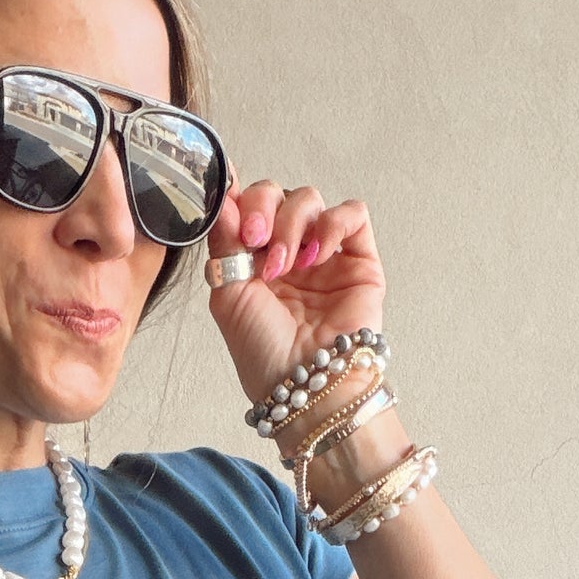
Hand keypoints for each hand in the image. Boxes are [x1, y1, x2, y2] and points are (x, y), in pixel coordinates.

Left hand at [204, 177, 385, 411]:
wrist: (303, 384)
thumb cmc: (265, 354)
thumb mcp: (228, 294)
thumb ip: (223, 241)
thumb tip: (220, 194)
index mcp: (256, 258)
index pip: (249, 204)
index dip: (241, 201)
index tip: (235, 220)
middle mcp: (290, 251)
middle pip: (278, 194)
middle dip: (264, 210)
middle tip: (256, 240)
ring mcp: (324, 254)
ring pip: (310, 200)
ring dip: (292, 224)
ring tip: (287, 265)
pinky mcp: (358, 260)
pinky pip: (353, 214)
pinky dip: (333, 223)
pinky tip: (316, 255)